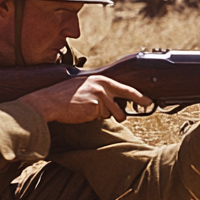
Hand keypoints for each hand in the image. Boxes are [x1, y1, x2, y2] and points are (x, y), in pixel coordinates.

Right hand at [20, 74, 150, 123]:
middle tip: (103, 113)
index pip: (127, 90)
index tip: (149, 103)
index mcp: (102, 80)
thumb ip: (103, 91)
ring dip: (100, 116)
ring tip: (85, 109)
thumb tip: (118, 104)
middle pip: (120, 109)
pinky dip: (91, 119)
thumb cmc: (68, 96)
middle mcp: (103, 87)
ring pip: (110, 116)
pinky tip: (81, 112)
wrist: (50, 101)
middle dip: (117, 115)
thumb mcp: (87, 87)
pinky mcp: (94, 108)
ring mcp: (99, 98)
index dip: (140, 98)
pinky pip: (99, 119)